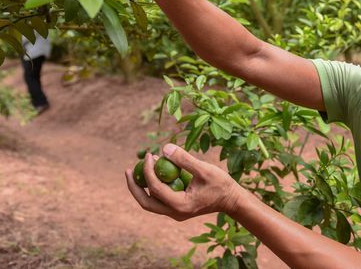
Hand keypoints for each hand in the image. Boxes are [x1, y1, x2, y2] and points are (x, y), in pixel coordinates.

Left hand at [125, 144, 242, 220]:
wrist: (232, 200)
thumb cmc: (221, 184)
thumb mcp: (204, 169)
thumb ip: (184, 159)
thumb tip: (164, 148)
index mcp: (180, 205)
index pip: (155, 188)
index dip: (148, 170)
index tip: (150, 154)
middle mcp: (175, 213)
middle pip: (145, 203)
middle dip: (134, 186)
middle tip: (127, 170)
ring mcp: (176, 212)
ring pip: (151, 203)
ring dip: (142, 187)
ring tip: (137, 170)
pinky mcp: (178, 208)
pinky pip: (159, 200)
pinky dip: (153, 188)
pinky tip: (153, 173)